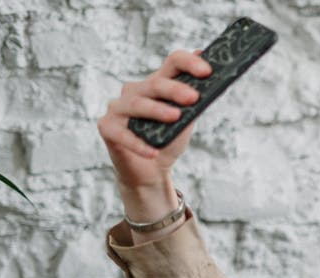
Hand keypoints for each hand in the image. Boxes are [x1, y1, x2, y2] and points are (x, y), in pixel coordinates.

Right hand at [97, 50, 211, 217]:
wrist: (152, 171)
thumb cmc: (169, 140)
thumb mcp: (186, 120)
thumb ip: (194, 102)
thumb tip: (212, 80)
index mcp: (157, 84)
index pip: (172, 63)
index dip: (189, 63)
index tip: (207, 71)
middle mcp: (135, 91)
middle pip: (155, 84)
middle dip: (175, 89)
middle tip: (193, 97)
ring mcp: (118, 108)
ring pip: (136, 104)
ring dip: (157, 110)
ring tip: (175, 117)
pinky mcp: (107, 127)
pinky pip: (122, 134)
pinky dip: (139, 144)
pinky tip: (154, 152)